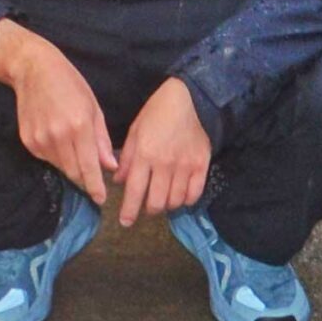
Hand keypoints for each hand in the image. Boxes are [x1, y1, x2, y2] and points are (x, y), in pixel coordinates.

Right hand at [0, 20, 114, 208]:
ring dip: (71, 166)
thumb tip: (109, 167)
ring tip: (75, 149)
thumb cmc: (69, 84)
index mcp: (79, 126)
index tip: (101, 199)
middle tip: (94, 180)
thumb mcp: (93, 107)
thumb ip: (101, 140)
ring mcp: (40, 140)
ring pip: (60, 167)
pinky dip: (56, 157)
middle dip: (85, 179)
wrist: (33, 69)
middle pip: (74, 173)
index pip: (89, 168)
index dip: (95, 187)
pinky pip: (47, 159)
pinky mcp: (28, 141)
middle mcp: (58, 136)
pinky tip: (59, 139)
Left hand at [115, 77, 211, 225]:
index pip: (134, 192)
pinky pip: (194, 194)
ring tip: (163, 199)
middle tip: (147, 206)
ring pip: (175, 202)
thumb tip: (119, 182)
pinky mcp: (202, 165)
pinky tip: (181, 195)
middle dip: (149, 210)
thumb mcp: (135, 131)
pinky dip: (186, 200)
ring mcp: (185, 166)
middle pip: (156, 203)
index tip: (125, 222)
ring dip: (167, 205)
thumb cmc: (158, 112)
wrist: (191, 98)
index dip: (128, 211)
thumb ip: (128, 159)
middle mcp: (165, 164)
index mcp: (145, 154)